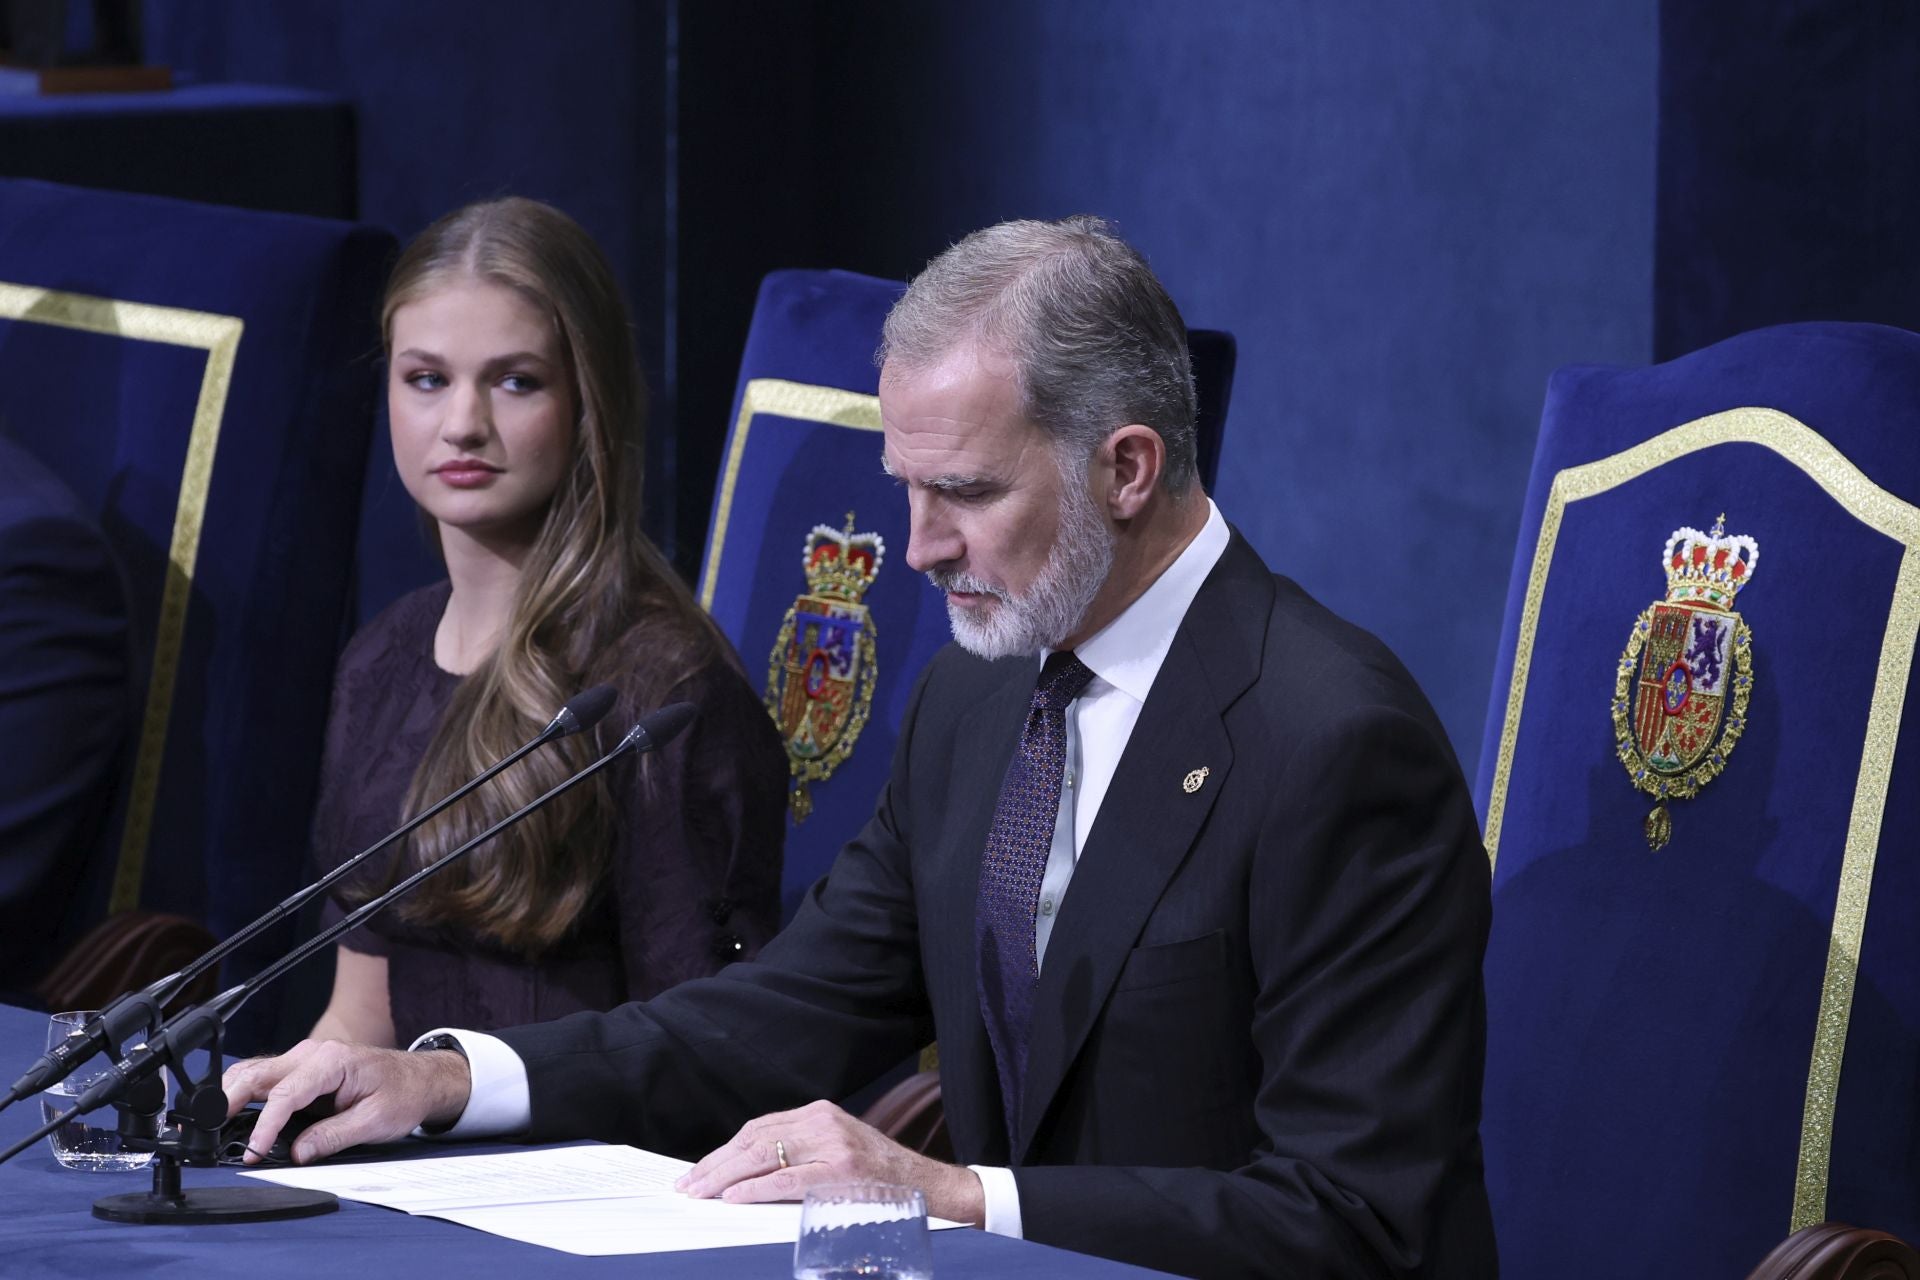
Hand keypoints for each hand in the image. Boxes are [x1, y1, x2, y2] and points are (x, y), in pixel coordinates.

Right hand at [221, 1039, 470, 1164]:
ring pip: (254, 1072)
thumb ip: (333, 1136)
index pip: (285, 1095)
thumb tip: (297, 1153)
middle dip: (225, 1101)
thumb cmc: (403, 1094)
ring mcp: (304, 1058)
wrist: (420, 1079)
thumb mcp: (375, 1120)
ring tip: (206, 1125)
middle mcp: (312, 1054)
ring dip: (228, 1095)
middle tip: (203, 1132)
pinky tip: (228, 1114)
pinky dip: (242, 1094)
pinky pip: (264, 1079)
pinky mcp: (301, 1069)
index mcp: (331, 1062)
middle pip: (256, 1074)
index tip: (253, 1153)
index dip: (265, 1127)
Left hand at [675, 1099, 983, 1227]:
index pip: (758, 1128)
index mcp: (819, 1113)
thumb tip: (746, 1173)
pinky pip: (787, 1179)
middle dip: (715, 1165)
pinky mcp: (840, 1170)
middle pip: (754, 1139)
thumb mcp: (836, 1150)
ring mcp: (832, 1144)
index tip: (699, 1171)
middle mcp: (823, 1121)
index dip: (723, 1151)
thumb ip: (800, 1151)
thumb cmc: (879, 1177)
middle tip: (689, 1185)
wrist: (926, 1186)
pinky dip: (756, 1188)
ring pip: (764, 1155)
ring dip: (725, 1177)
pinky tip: (735, 1197)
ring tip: (701, 1193)